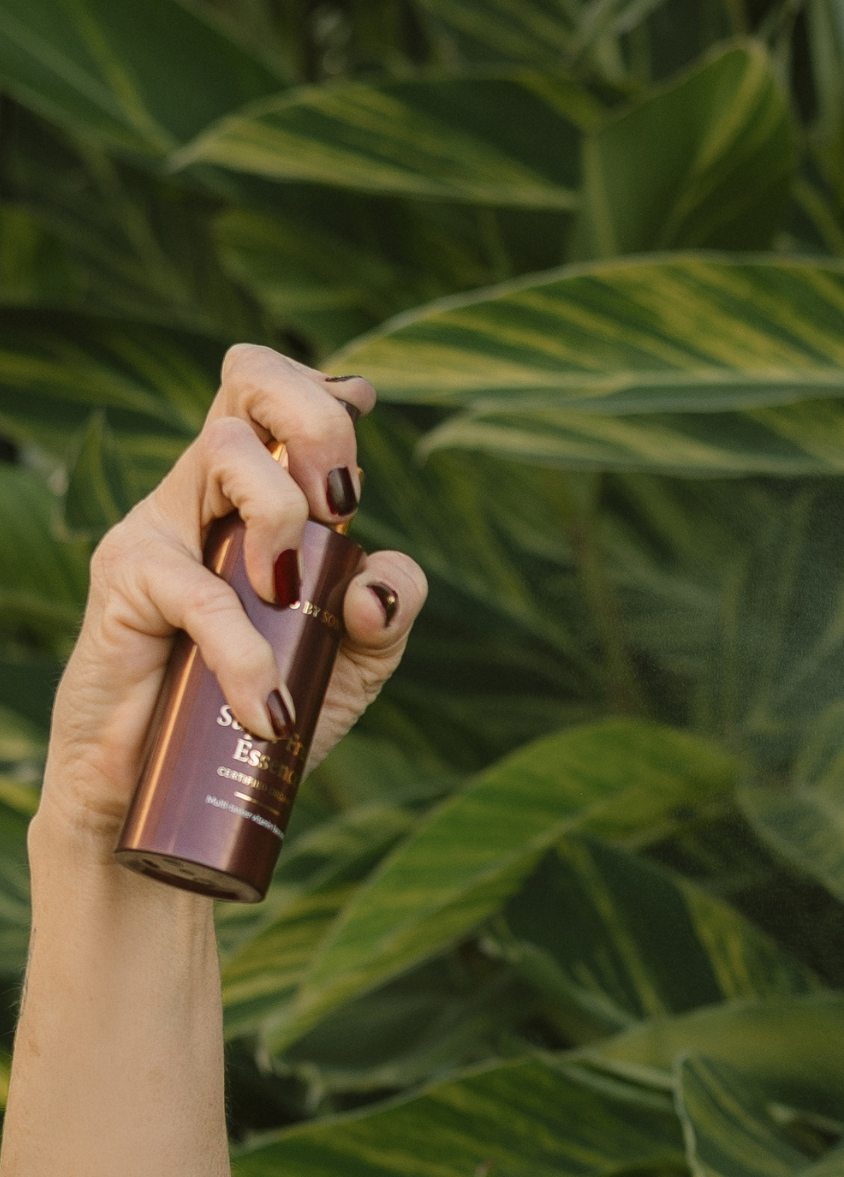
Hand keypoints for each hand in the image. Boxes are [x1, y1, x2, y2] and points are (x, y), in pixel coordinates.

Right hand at [40, 345, 428, 849]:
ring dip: (283, 516)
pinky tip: (268, 710)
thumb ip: (387, 613)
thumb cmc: (257, 711)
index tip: (360, 438)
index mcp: (262, 496)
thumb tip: (375, 581)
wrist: (166, 794)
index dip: (325, 392)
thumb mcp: (351, 664)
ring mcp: (162, 525)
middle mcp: (208, 492)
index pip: (278, 396)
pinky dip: (247, 653)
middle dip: (316, 424)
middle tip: (342, 506)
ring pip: (227, 450)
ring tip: (289, 602)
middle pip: (249, 381)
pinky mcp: (124, 578)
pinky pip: (201, 590)